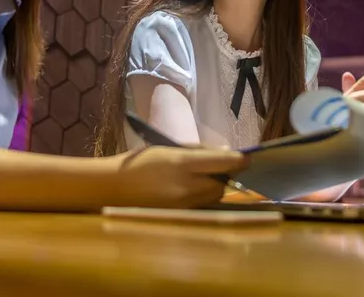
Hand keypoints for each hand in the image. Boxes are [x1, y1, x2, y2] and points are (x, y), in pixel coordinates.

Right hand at [111, 146, 248, 208]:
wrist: (116, 187)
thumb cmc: (142, 161)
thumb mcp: (169, 148)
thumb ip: (197, 151)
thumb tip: (224, 154)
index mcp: (183, 163)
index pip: (224, 163)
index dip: (239, 160)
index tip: (247, 158)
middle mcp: (187, 186)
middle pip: (222, 184)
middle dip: (223, 176)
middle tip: (214, 167)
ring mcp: (184, 204)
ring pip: (214, 197)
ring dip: (214, 187)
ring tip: (199, 178)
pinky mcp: (181, 216)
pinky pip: (203, 205)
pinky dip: (204, 197)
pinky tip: (191, 189)